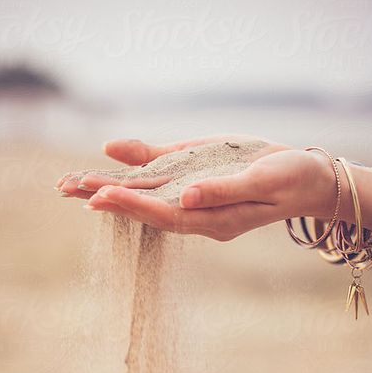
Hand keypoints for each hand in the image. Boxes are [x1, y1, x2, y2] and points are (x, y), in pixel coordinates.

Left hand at [55, 134, 280, 198]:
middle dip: (107, 198)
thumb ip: (224, 191)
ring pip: (145, 189)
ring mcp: (192, 193)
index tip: (100, 197)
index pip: (164, 215)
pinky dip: (135, 161)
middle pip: (144, 207)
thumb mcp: (262, 183)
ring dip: (110, 185)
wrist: (303, 176)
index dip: (132, 205)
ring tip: (71, 182)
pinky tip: (110, 152)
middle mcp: (194, 210)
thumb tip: (184, 196)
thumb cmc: (290, 180)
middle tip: (67, 189)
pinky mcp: (194, 173)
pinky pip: (160, 169)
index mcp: (211, 220)